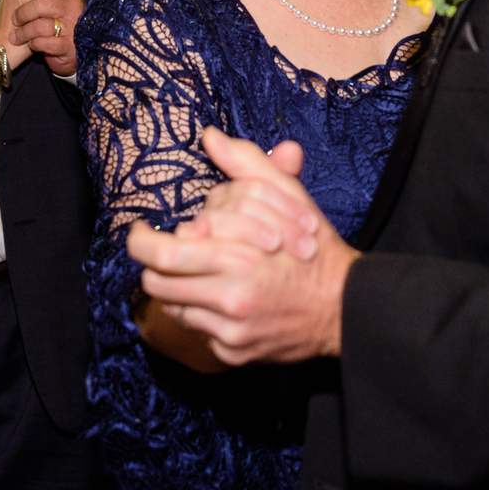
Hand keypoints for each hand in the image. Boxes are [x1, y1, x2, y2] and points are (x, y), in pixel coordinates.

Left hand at [6, 0, 84, 75]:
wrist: (57, 49)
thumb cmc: (45, 19)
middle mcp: (73, 8)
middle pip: (45, 4)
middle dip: (24, 13)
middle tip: (15, 19)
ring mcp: (73, 28)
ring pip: (44, 26)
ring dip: (25, 31)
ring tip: (16, 36)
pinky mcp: (69, 47)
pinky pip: (51, 43)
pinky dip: (36, 43)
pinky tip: (30, 44)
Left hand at [127, 128, 356, 364]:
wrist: (345, 307)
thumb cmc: (314, 248)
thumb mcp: (287, 197)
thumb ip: (246, 165)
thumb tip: (210, 137)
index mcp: (242, 256)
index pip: (163, 251)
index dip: (146, 238)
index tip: (143, 230)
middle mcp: (233, 296)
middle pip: (157, 282)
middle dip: (149, 263)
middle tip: (149, 249)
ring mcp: (232, 329)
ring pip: (172, 306)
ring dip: (175, 286)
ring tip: (191, 271)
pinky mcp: (233, 352)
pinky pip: (195, 329)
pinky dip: (200, 312)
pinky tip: (219, 298)